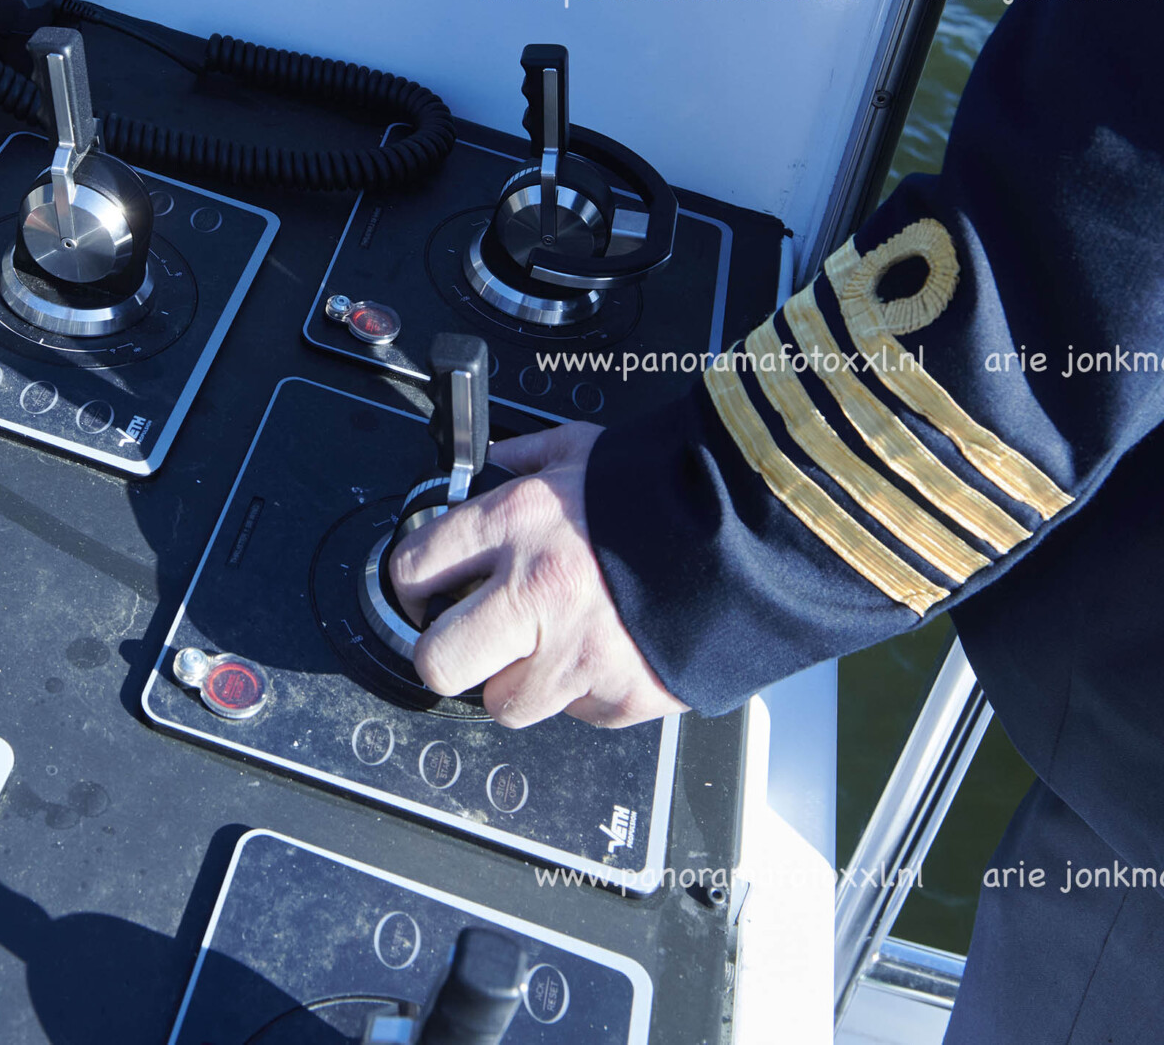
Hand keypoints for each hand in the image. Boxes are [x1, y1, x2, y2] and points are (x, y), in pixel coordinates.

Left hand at [388, 420, 686, 728]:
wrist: (752, 534)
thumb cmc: (667, 491)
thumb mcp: (585, 450)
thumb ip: (531, 457)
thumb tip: (499, 459)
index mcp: (517, 523)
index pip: (414, 567)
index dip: (410, 586)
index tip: (423, 593)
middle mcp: (535, 592)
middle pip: (437, 660)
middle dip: (446, 653)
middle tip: (468, 640)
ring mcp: (575, 653)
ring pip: (503, 703)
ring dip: (518, 680)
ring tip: (550, 646)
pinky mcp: (617, 696)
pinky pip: (574, 712)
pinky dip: (582, 691)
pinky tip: (606, 652)